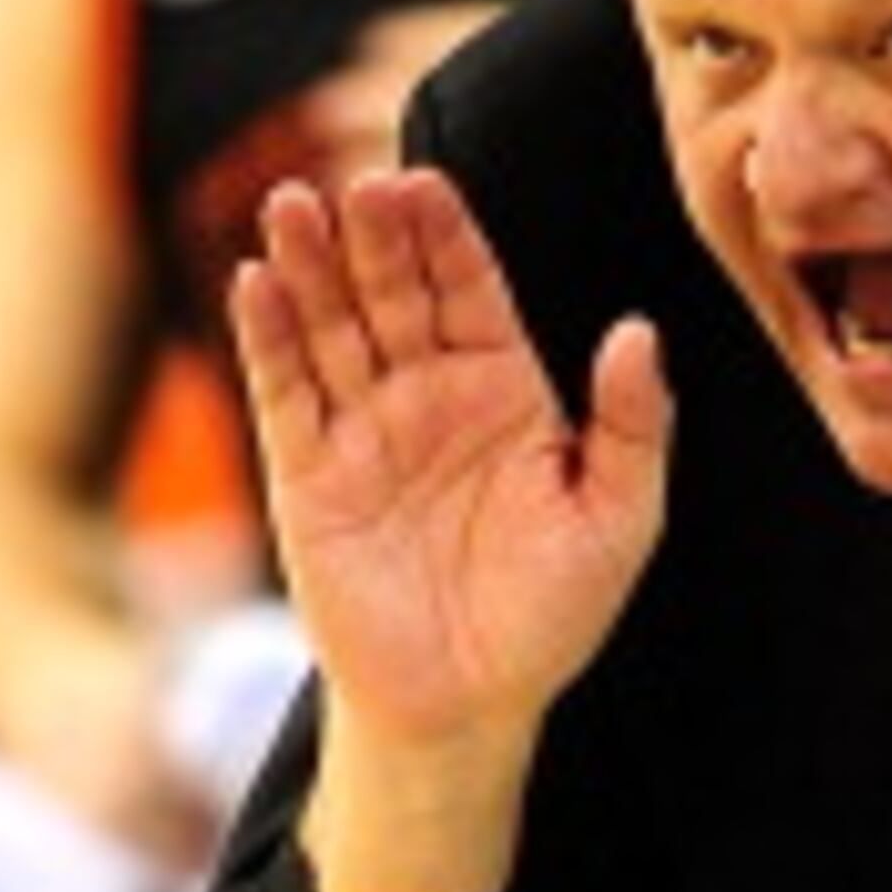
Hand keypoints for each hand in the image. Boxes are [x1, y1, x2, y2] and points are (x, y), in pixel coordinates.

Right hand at [231, 158, 666, 758]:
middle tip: (358, 185)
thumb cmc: (550, 616)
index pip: (470, 289)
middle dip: (375, 238)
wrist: (466, 706)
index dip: (447, 237)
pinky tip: (254, 282)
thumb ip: (633, 426)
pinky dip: (267, 338)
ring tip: (292, 205)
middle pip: (393, 292)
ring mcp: (363, 428)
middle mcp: (427, 393)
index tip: (427, 186)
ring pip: (331, 327)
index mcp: (504, 388)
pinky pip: (284, 393)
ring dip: (309, 265)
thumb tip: (638, 331)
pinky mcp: (307, 474)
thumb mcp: (618, 521)